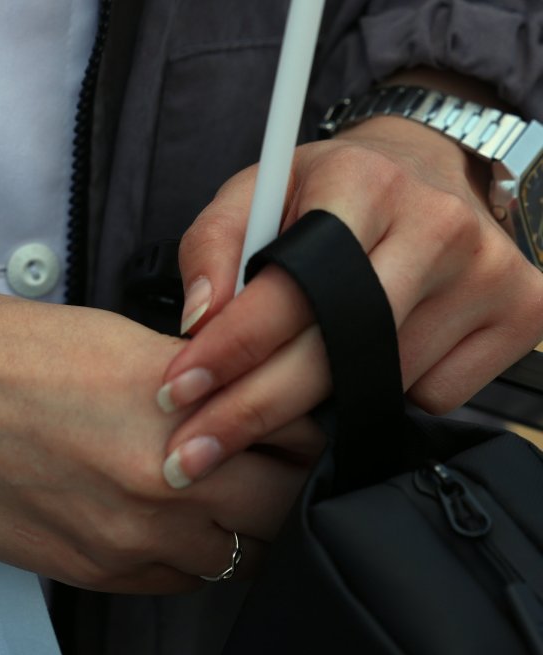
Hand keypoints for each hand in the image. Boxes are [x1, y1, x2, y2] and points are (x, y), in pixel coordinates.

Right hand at [0, 288, 314, 592]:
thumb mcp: (115, 339)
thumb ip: (192, 381)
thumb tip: (238, 403)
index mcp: (177, 403)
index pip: (296, 431)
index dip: (300, 423)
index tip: (291, 417)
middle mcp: (165, 480)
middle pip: (283, 504)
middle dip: (282, 479)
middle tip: (263, 458)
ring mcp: (128, 537)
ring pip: (238, 555)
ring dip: (239, 525)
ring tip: (212, 492)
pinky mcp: (91, 572)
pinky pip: (178, 581)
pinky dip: (187, 556)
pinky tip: (164, 521)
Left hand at [154, 114, 542, 488]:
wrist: (427, 171)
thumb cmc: (324, 195)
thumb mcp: (256, 194)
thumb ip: (211, 249)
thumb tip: (199, 323)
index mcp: (361, 183)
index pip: (289, 288)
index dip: (228, 350)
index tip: (177, 394)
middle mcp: (438, 224)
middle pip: (338, 350)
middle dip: (254, 409)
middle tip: (192, 453)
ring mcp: (490, 271)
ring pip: (382, 383)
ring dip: (315, 408)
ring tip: (276, 394)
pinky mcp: (525, 311)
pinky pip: (434, 396)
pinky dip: (385, 398)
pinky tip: (368, 361)